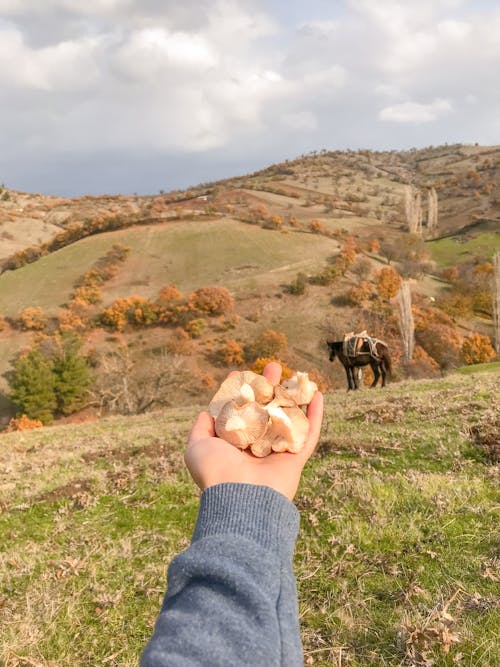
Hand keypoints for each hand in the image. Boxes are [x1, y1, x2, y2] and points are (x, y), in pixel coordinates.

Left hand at [184, 362, 323, 500]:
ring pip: (288, 418)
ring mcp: (277, 452)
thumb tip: (206, 413)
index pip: (238, 411)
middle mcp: (255, 447)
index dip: (239, 391)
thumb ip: (201, 429)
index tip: (238, 373)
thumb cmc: (215, 472)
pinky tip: (318, 395)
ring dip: (293, 395)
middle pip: (265, 409)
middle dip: (269, 386)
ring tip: (296, 374)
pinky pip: (308, 433)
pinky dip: (315, 415)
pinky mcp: (295, 459)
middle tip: (273, 366)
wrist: (239, 500)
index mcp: (233, 443)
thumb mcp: (197, 447)